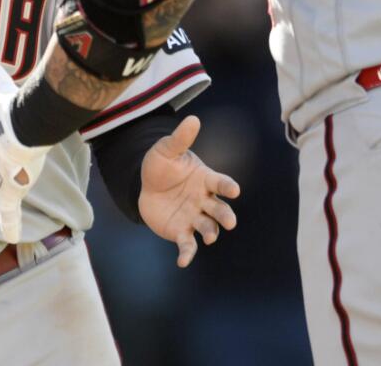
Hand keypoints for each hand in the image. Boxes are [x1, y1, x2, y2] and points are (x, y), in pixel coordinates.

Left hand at [138, 115, 239, 267]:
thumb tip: (193, 119)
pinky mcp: (181, 232)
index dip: (228, 186)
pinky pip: (187, 244)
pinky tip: (182, 262)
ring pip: (208, 228)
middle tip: (230, 222)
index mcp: (205, 180)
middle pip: (220, 210)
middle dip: (226, 216)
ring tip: (209, 237)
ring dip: (210, 233)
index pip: (221, 183)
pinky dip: (187, 254)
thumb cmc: (161, 165)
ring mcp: (194, 218)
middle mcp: (204, 201)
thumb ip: (180, 139)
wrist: (145, 186)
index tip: (235, 189)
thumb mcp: (167, 150)